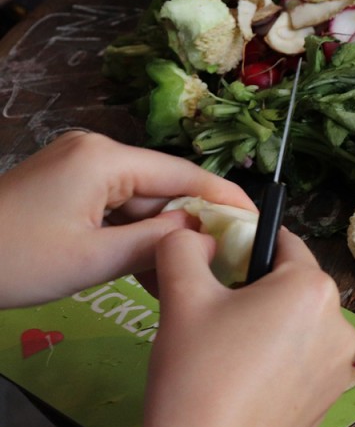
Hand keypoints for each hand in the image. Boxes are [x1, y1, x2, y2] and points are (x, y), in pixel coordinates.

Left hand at [0, 131, 254, 307]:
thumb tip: (205, 233)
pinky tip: (147, 266)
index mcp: (106, 159)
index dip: (223, 196)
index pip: (183, 173)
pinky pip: (115, 205)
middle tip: (222, 261)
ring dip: (159, 236)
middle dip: (188, 225)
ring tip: (184, 275)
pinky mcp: (68, 182)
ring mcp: (80, 164)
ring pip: (139, 200)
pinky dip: (131, 234)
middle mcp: (98, 151)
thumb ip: (156, 243)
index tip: (257, 219)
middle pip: (161, 187)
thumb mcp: (92, 260)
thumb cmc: (14, 261)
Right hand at [136, 227, 354, 426]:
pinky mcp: (333, 399)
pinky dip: (282, 359)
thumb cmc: (197, 380)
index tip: (220, 262)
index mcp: (312, 287)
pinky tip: (247, 382)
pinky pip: (307, 359)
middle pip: (293, 283)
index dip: (248, 245)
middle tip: (215, 314)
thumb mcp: (181, 299)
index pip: (283, 241)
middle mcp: (340, 321)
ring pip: (300, 322)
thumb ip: (184, 248)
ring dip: (270, 325)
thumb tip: (196, 235)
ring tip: (227, 354)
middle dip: (258, 289)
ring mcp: (341, 364)